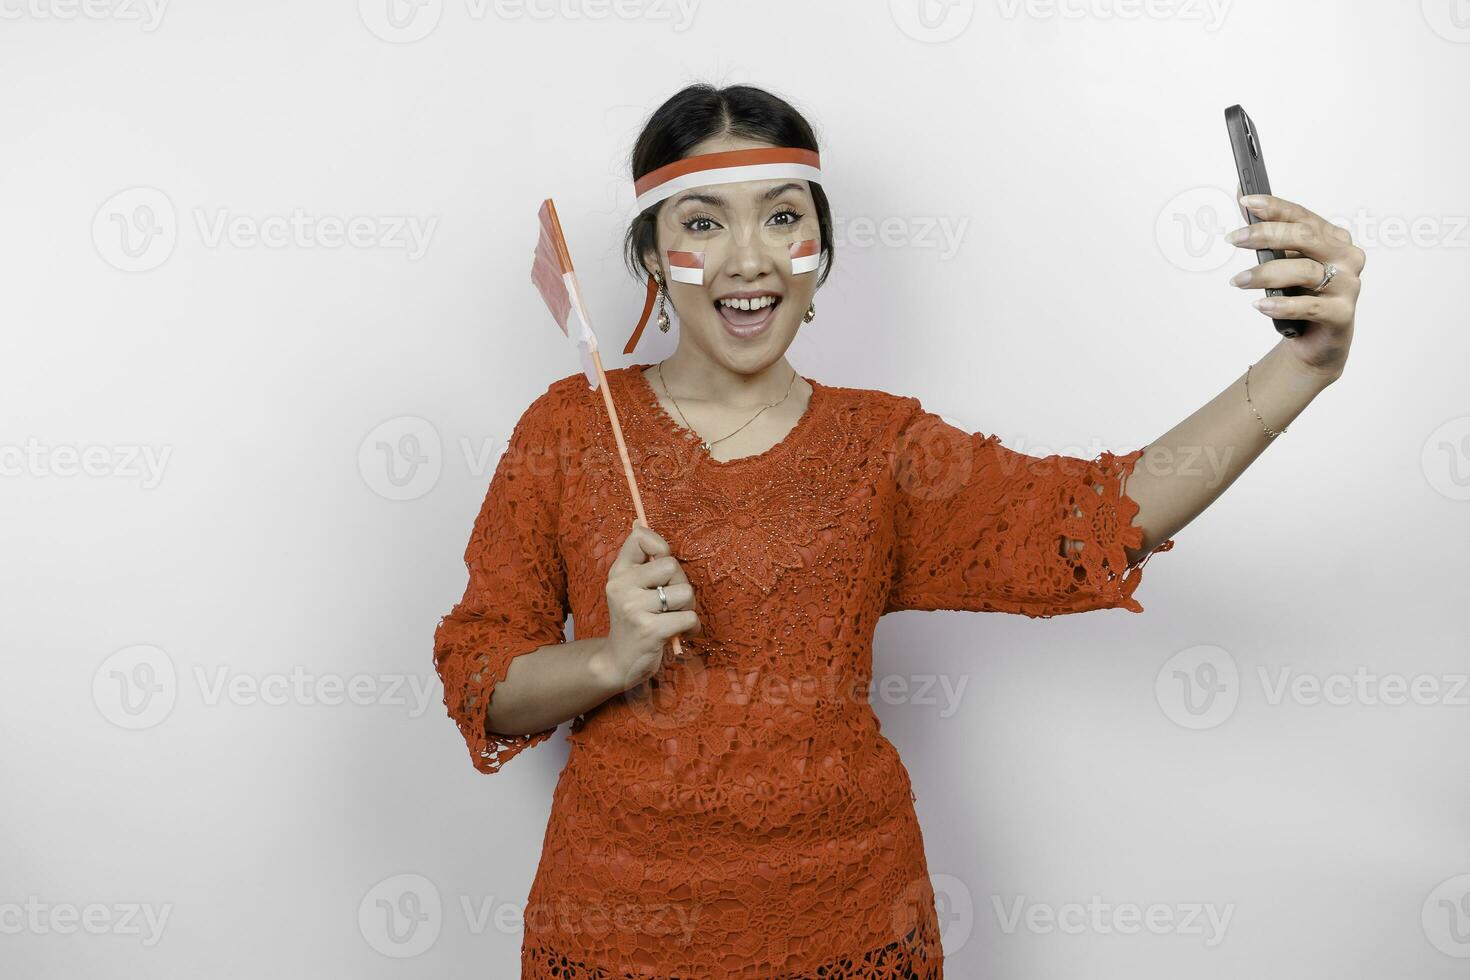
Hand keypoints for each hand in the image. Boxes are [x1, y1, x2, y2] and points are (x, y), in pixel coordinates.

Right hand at [596, 519, 701, 691]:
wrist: (619, 662)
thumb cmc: (633, 620)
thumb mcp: (628, 587)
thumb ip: (638, 558)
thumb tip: (639, 523)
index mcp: (618, 572)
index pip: (640, 538)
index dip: (660, 548)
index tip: (661, 567)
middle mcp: (621, 587)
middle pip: (672, 565)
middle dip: (680, 584)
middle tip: (670, 603)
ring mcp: (634, 608)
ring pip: (685, 592)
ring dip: (687, 609)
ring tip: (673, 619)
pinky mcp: (649, 630)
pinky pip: (688, 617)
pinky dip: (690, 628)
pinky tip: (678, 634)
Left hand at [1227, 192, 1363, 382]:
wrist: (1318, 339)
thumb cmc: (1302, 295)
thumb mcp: (1285, 262)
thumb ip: (1269, 233)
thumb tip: (1243, 199)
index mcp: (1334, 239)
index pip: (1303, 217)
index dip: (1275, 207)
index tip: (1247, 201)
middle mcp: (1346, 257)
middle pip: (1305, 238)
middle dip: (1266, 235)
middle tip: (1234, 239)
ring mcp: (1348, 285)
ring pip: (1305, 271)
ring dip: (1266, 274)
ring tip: (1237, 280)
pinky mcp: (1342, 314)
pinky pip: (1309, 306)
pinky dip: (1281, 305)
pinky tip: (1259, 304)